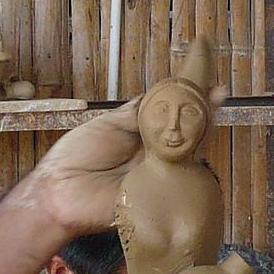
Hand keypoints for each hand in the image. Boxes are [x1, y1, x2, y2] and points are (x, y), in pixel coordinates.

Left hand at [26, 84, 229, 238]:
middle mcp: (152, 156)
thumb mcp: (108, 125)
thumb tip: (159, 94)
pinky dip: (191, 155)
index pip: (168, 115)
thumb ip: (135, 113)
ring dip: (202, 127)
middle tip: (215, 90)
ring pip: (188, 150)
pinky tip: (200, 135)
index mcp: (139, 138)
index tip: (199, 80)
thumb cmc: (76, 158)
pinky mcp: (157, 193)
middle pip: (185, 132)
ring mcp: (157, 174)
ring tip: (214, 102)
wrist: (58, 190)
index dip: (184, 100)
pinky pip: (178, 174)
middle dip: (202, 110)